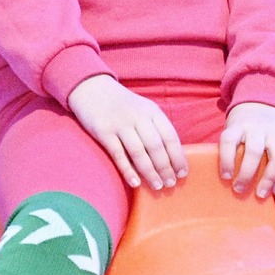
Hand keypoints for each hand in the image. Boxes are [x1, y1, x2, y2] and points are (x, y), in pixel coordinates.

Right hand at [66, 74, 187, 190]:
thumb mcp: (143, 109)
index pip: (170, 136)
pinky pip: (118, 155)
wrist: (92, 89)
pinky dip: (128, 170)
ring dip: (150, 172)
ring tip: (157, 186)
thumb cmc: (123, 105)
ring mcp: (120, 124)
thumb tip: (170, 157)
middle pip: (156, 146)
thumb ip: (155, 128)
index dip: (178, 156)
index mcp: (152, 111)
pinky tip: (135, 183)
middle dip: (165, 167)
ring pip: (139, 152)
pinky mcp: (103, 132)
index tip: (182, 173)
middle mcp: (138, 117)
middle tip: (170, 183)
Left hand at [218, 101, 274, 199]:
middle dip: (246, 173)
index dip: (226, 159)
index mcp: (238, 126)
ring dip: (269, 178)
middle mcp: (257, 128)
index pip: (229, 140)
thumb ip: (231, 147)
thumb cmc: (243, 123)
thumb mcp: (233, 128)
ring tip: (261, 194)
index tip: (225, 177)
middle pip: (254, 151)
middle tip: (238, 189)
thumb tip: (226, 178)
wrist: (266, 100)